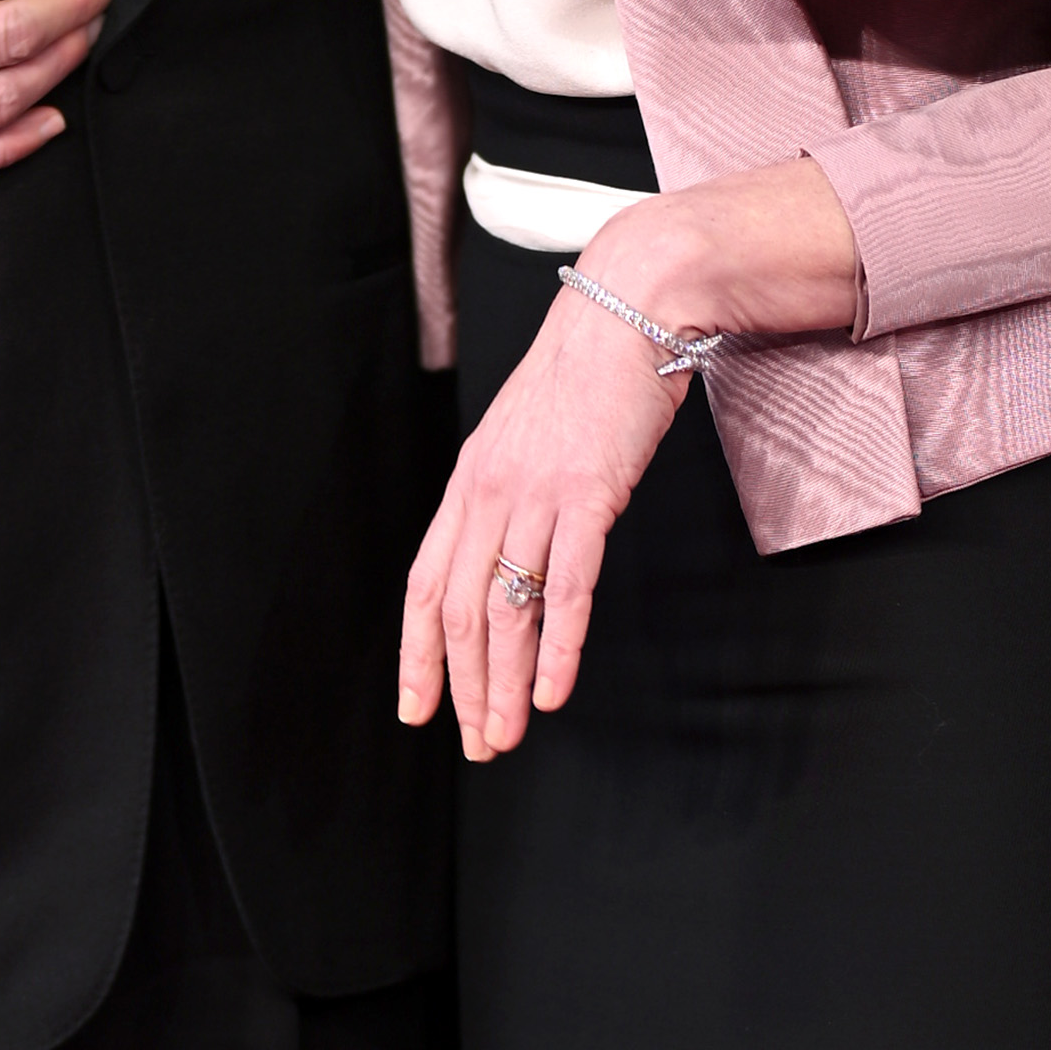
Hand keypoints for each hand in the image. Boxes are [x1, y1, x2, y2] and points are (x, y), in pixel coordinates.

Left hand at [399, 156, 861, 756]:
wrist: (632, 306)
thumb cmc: (589, 373)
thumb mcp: (531, 437)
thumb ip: (516, 494)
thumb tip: (519, 553)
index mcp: (471, 481)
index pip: (427, 583)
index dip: (419, 653)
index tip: (419, 707)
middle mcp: (490, 491)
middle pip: (462, 609)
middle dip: (463, 686)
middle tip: (475, 742)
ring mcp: (536, 493)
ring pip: (506, 608)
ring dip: (504, 682)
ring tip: (506, 735)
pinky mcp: (587, 493)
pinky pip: (566, 585)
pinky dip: (557, 647)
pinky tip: (553, 691)